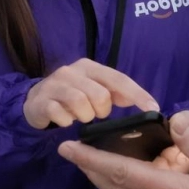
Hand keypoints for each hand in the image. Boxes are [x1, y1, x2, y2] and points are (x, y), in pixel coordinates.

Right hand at [23, 59, 159, 129]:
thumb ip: (116, 93)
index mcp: (89, 66)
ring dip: (84, 117)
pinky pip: (61, 116)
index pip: (118, 78)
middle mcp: (71, 71)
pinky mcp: (41, 101)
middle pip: (100, 95)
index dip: (137, 94)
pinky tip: (65, 121)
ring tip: (80, 117)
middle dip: (101, 111)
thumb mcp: (94, 90)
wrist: (34, 101)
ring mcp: (54, 85)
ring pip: (81, 104)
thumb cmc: (71, 95)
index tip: (153, 108)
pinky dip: (66, 122)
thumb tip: (143, 101)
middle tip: (95, 114)